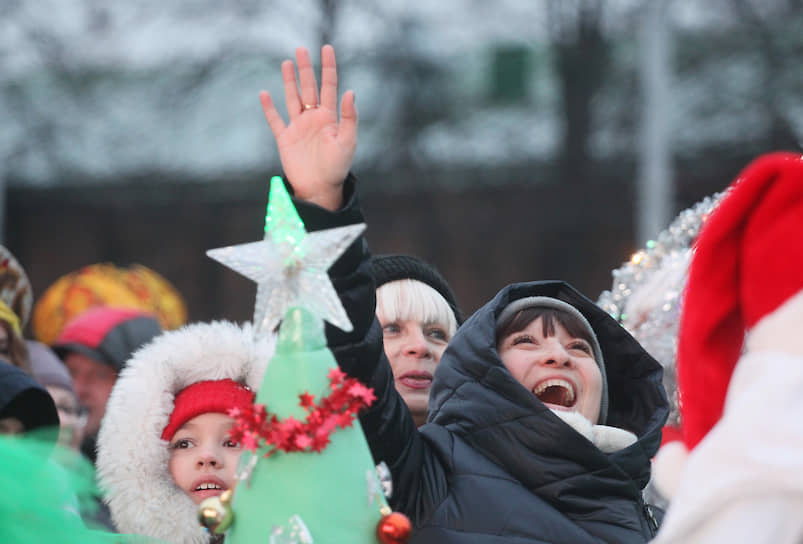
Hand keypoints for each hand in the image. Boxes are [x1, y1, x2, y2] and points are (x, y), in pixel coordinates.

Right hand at [259, 45, 356, 210]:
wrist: (320, 188)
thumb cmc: (338, 167)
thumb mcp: (348, 142)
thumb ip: (349, 117)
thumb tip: (350, 92)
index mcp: (330, 117)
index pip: (329, 86)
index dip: (328, 67)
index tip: (327, 48)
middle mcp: (314, 118)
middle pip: (309, 88)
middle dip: (306, 69)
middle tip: (301, 49)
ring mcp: (299, 127)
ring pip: (293, 98)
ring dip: (290, 82)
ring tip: (287, 63)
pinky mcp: (285, 139)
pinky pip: (275, 120)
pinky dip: (269, 108)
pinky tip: (264, 94)